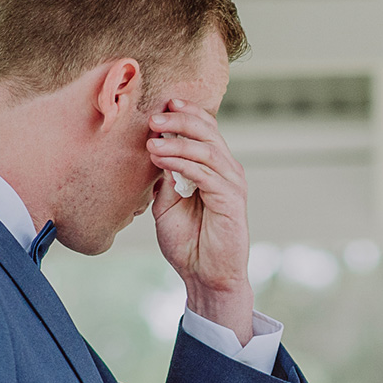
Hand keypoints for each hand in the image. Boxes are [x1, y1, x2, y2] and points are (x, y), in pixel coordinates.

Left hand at [147, 100, 252, 339]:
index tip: (161, 105)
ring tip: (151, 140)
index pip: (204, 130)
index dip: (185, 114)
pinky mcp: (231, 200)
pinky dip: (182, 163)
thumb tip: (154, 150)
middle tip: (154, 117)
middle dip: (180, 120)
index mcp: (214, 168)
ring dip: (177, 142)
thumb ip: (165, 178)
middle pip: (208, 132)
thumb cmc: (188, 242)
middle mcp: (227, 171)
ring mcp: (231, 184)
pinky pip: (205, 173)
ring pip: (206, 150)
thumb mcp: (166, 205)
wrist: (204, 276)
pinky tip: (161, 159)